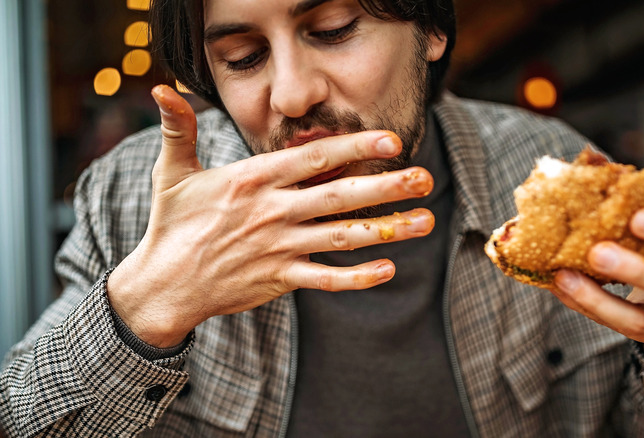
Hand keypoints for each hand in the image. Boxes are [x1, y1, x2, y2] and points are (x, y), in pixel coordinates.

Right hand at [107, 85, 434, 346]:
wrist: (163, 284)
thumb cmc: (172, 224)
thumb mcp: (172, 171)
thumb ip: (178, 128)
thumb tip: (163, 87)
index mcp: (253, 179)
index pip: (313, 157)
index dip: (354, 148)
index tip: (392, 141)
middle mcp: (272, 211)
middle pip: (340, 195)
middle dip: (386, 186)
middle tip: (425, 178)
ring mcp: (278, 247)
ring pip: (342, 237)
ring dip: (387, 229)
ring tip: (425, 220)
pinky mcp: (279, 279)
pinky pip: (326, 279)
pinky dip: (357, 277)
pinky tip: (389, 269)